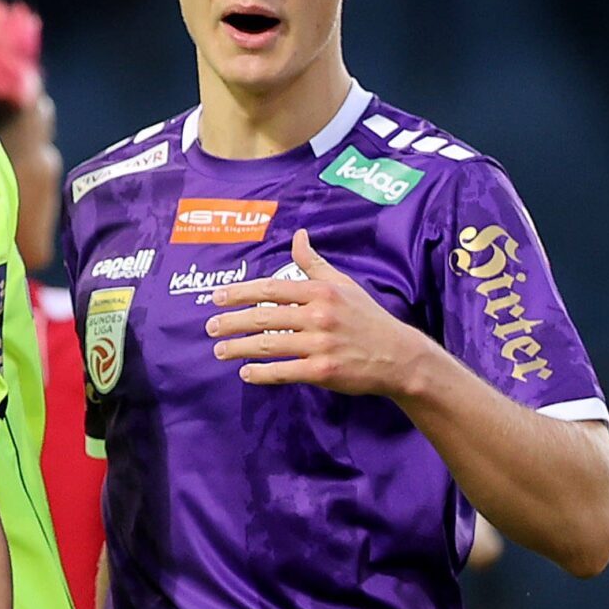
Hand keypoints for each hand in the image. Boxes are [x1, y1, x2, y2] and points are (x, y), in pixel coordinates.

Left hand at [205, 228, 436, 396]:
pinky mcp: (322, 371)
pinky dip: (260, 373)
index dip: (240, 292)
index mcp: (321, 292)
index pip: (271, 288)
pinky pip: (282, 371)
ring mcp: (320, 344)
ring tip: (219, 350)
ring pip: (268, 345)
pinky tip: (245, 372)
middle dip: (231, 322)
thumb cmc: (366, 317)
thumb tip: (298, 235)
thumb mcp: (343, 284)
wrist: (398, 355)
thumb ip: (314, 263)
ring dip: (238, 348)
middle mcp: (319, 315)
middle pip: (263, 316)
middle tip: (210, 327)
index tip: (216, 298)